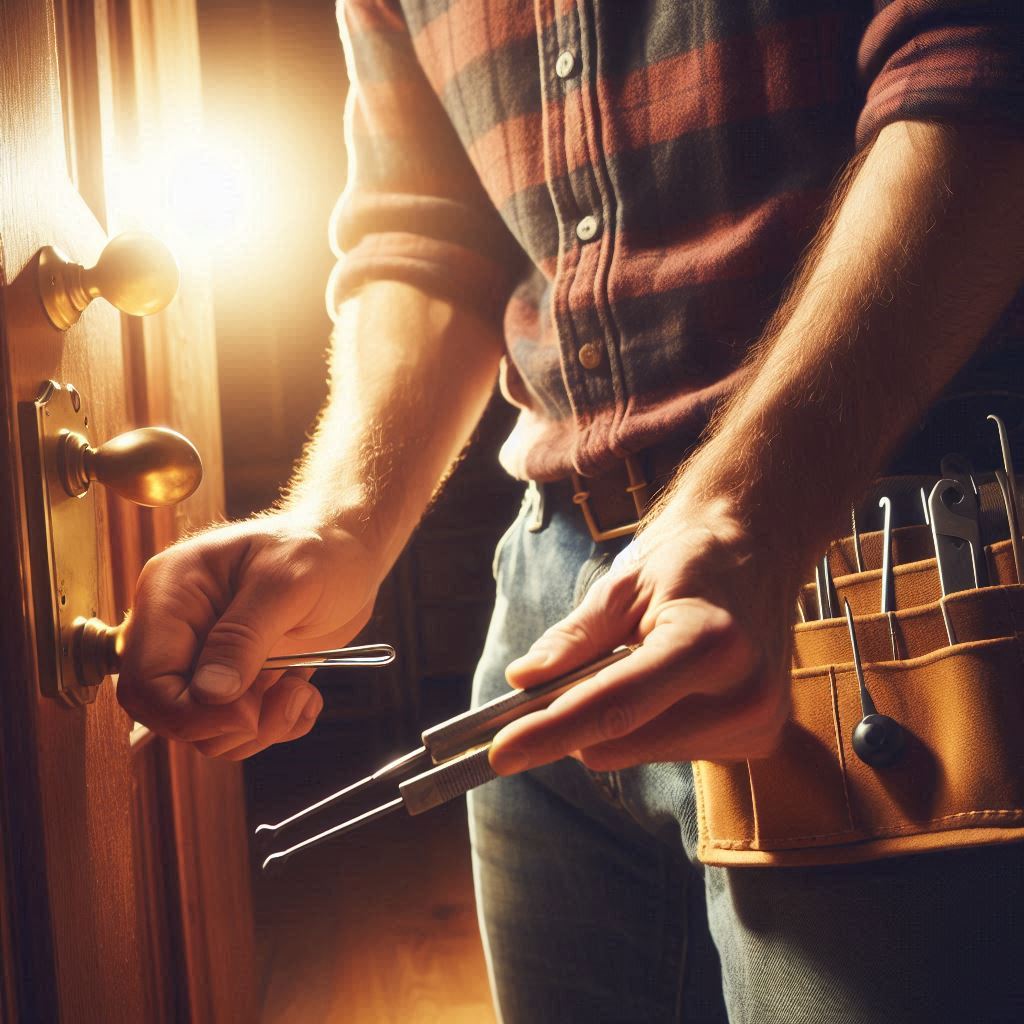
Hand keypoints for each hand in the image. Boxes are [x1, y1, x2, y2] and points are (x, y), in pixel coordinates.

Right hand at [116, 515, 382, 758]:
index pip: (146, 677)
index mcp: (171, 592)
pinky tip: (304, 695)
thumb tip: (210, 692)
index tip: (249, 714)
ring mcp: (205, 657)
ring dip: (258, 728)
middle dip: (226, 724)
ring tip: (300, 692)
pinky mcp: (236, 679)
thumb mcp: (287, 582)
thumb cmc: (320, 550)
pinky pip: (235, 729)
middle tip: (285, 697)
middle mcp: (178, 629)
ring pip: (202, 728)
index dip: (188, 711)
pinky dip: (273, 726)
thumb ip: (245, 636)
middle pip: (166, 711)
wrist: (352, 555)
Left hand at [488, 503, 795, 773]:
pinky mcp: (760, 740)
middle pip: (620, 742)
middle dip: (574, 721)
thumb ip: (573, 639)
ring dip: (615, 722)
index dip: (550, 733)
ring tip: (635, 663)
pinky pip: (668, 752)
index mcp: (709, 642)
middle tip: (558, 682)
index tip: (501, 753)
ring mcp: (758, 724)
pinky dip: (646, 726)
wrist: (758, 550)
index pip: (614, 707)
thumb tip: (523, 680)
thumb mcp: (622, 585)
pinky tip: (667, 684)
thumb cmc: (689, 561)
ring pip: (638, 752)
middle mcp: (744, 693)